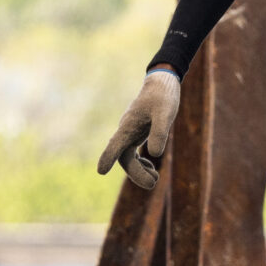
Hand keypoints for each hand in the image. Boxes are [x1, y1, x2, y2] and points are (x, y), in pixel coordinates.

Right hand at [96, 68, 182, 189]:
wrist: (162, 83)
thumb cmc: (163, 96)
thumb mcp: (165, 113)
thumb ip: (159, 132)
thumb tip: (153, 155)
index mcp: (129, 126)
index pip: (115, 145)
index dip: (107, 158)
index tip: (101, 171)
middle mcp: (126, 131)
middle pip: (124, 158)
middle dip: (136, 173)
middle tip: (154, 183)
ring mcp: (131, 133)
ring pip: (128, 158)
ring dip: (139, 170)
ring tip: (155, 179)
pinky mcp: (138, 133)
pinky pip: (133, 153)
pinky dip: (141, 163)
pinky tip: (152, 168)